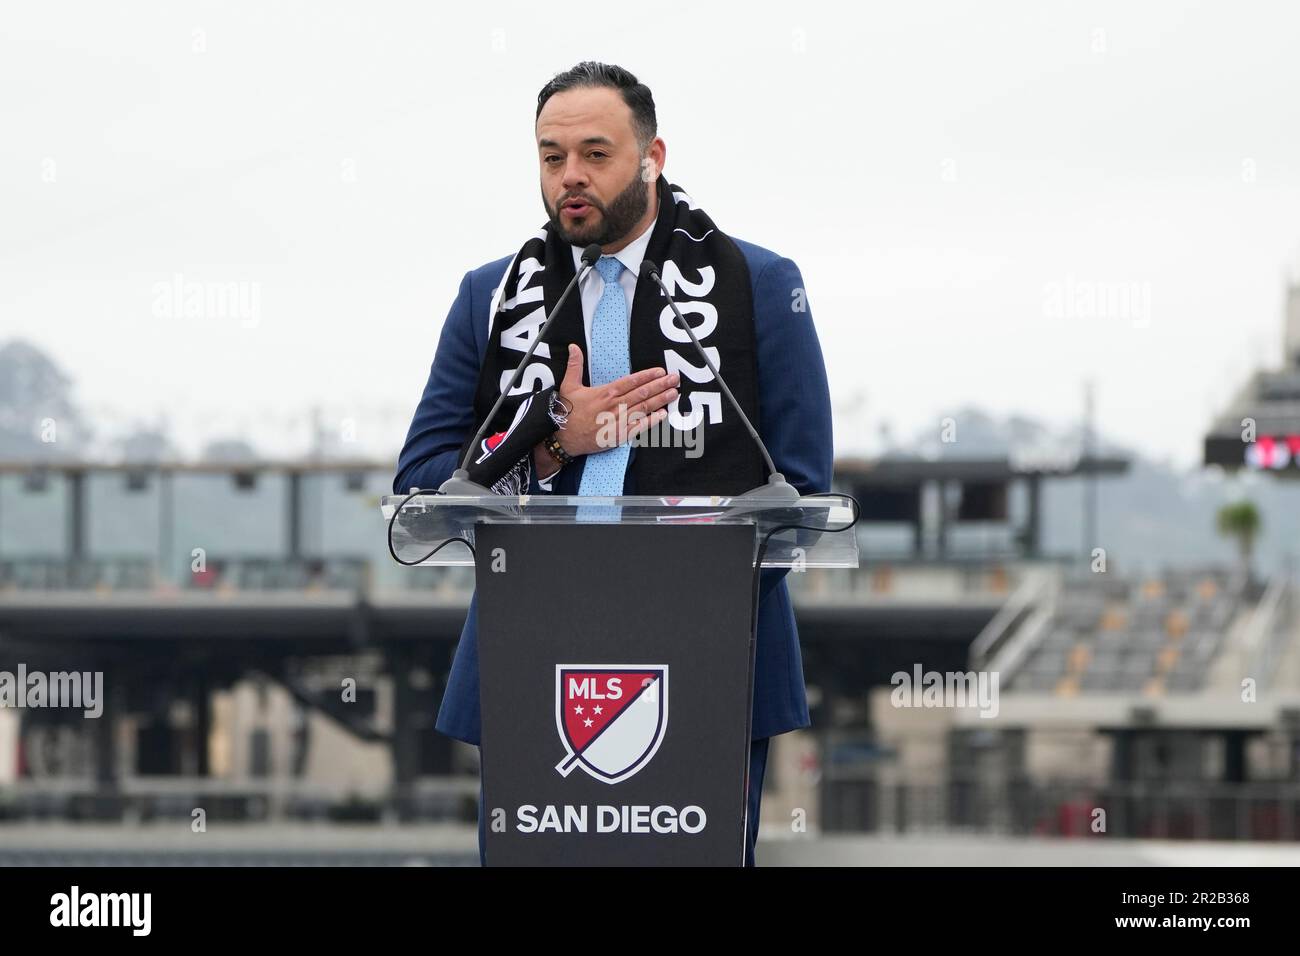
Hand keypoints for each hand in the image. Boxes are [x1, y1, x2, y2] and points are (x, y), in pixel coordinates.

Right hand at [554, 343, 678, 456]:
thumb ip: (575, 365)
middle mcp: (614, 406)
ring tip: (673, 393)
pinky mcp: (618, 435)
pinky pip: (638, 427)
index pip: (631, 381)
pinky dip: (652, 421)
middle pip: (642, 393)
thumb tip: (573, 346)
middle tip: (675, 379)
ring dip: (660, 400)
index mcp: (605, 393)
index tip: (660, 371)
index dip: (647, 375)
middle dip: (660, 385)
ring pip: (643, 408)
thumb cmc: (568, 412)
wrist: (564, 438)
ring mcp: (617, 421)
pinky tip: (663, 414)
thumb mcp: (569, 385)